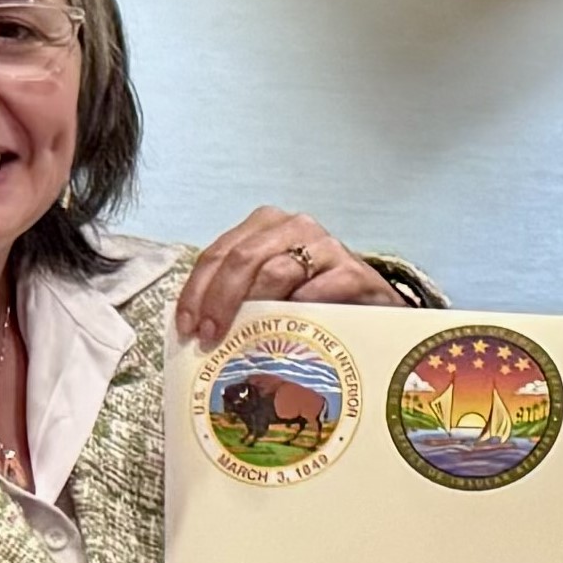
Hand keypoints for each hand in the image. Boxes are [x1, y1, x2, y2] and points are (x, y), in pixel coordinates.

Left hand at [177, 206, 406, 346]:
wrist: (374, 304)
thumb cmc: (315, 297)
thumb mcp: (271, 287)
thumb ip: (239, 293)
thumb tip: (196, 327)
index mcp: (265, 225)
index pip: (218, 253)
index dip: (197, 291)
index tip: (188, 327)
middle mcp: (294, 226)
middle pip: (243, 259)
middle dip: (220, 300)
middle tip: (210, 337)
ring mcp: (327, 246)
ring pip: (277, 271)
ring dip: (254, 308)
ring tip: (243, 338)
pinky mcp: (355, 271)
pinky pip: (320, 289)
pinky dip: (301, 308)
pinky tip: (290, 330)